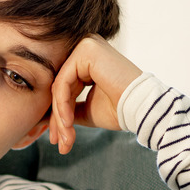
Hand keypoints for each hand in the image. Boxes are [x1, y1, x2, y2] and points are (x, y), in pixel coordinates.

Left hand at [49, 35, 141, 153]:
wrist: (143, 109)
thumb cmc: (120, 109)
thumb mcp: (87, 110)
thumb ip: (68, 109)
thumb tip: (46, 119)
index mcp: (88, 59)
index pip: (64, 87)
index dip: (59, 114)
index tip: (57, 139)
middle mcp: (86, 48)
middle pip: (60, 87)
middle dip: (58, 118)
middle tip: (59, 143)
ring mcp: (86, 46)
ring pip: (59, 87)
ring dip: (60, 116)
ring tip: (65, 138)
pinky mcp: (86, 51)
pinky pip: (63, 82)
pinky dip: (62, 105)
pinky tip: (68, 123)